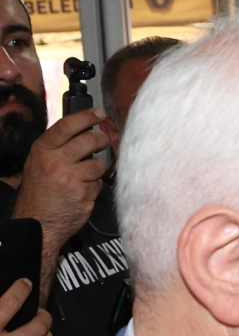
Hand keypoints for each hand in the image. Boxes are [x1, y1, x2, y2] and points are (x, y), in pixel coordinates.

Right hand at [10, 108, 107, 294]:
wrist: (38, 221)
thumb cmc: (40, 191)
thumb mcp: (38, 163)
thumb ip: (57, 147)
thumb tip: (82, 131)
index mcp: (43, 150)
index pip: (68, 125)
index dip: (87, 117)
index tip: (100, 113)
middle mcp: (56, 161)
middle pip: (90, 140)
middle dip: (102, 140)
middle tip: (103, 142)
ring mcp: (71, 178)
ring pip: (99, 163)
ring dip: (99, 168)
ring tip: (88, 174)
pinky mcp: (84, 194)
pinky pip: (99, 183)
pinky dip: (96, 186)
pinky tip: (85, 191)